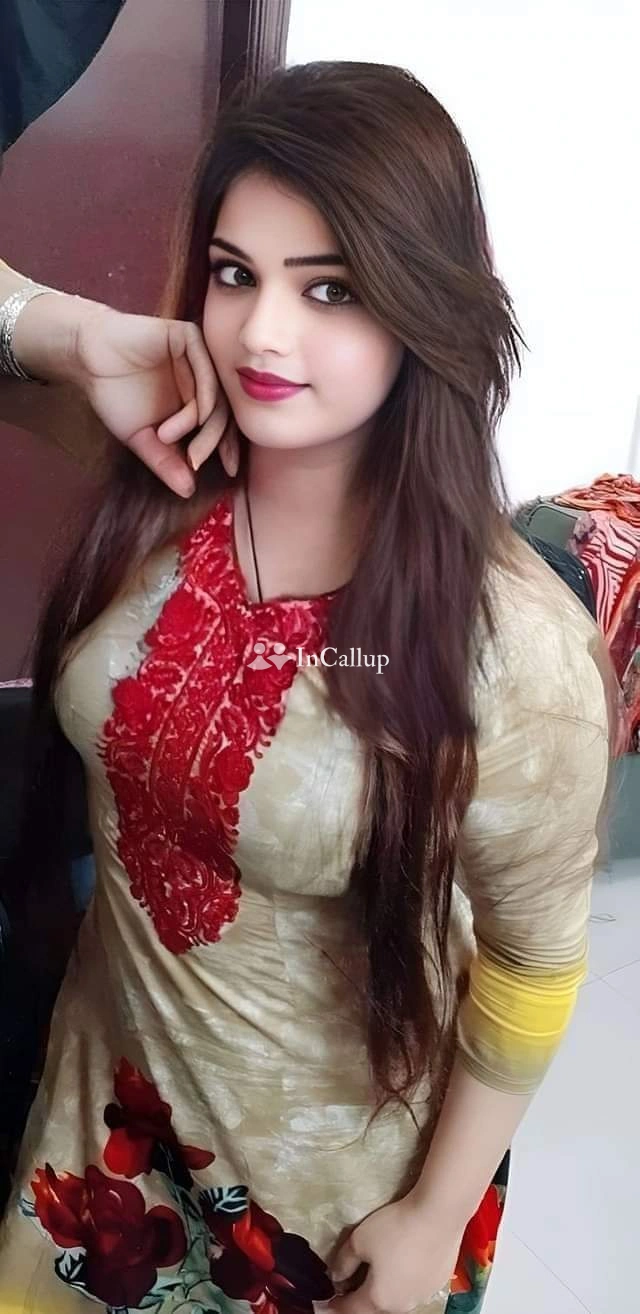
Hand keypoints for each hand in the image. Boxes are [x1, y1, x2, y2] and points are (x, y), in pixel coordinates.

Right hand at [70, 300, 238, 495]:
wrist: (88, 359)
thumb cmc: (114, 395)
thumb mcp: (143, 439)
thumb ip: (166, 463)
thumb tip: (188, 492)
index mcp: (196, 399)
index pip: (222, 424)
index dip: (227, 448)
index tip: (230, 471)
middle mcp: (201, 377)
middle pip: (223, 412)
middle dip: (211, 441)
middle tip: (194, 462)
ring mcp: (197, 356)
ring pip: (215, 394)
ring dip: (198, 422)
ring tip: (167, 436)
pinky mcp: (188, 337)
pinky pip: (205, 367)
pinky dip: (202, 394)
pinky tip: (188, 416)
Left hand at [328, 1195, 463, 1313]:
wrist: (440, 1214)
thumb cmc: (395, 1228)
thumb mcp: (359, 1241)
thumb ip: (343, 1262)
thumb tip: (336, 1276)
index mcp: (379, 1299)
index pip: (350, 1309)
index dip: (335, 1305)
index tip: (325, 1302)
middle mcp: (402, 1305)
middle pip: (375, 1305)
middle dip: (360, 1298)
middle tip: (349, 1284)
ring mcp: (423, 1295)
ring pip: (397, 1297)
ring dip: (384, 1289)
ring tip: (377, 1272)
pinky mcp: (438, 1281)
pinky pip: (414, 1286)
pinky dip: (403, 1279)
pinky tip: (403, 1261)